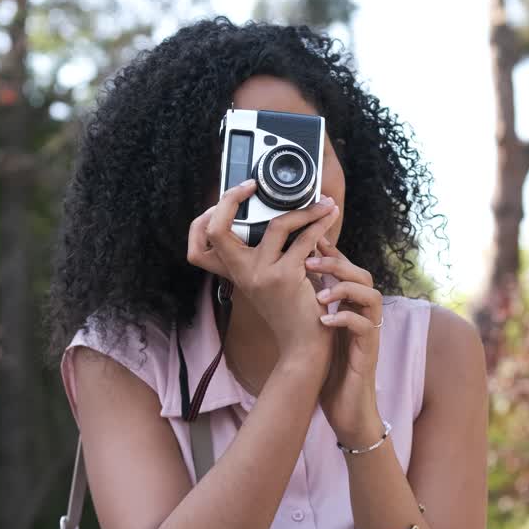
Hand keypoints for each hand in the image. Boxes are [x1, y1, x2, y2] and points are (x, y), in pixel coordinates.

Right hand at [187, 180, 339, 353]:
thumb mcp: (270, 278)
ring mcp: (260, 275)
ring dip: (304, 210)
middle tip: (253, 185)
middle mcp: (240, 273)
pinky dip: (320, 225)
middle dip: (230, 199)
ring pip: (276, 225)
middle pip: (217, 230)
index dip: (205, 218)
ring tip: (324, 204)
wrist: (303, 343)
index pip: (199, 244)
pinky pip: (304, 240)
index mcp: (234, 272)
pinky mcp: (284, 277)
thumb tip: (282, 211)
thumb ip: (266, 251)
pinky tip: (329, 218)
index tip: (233, 195)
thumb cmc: (292, 307)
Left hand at [306, 238, 384, 445]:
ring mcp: (369, 333)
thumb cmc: (329, 370)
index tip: (307, 241)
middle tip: (309, 263)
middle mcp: (363, 316)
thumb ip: (310, 307)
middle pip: (362, 275)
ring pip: (371, 296)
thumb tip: (285, 282)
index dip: (330, 253)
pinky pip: (366, 328)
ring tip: (318, 295)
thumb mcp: (316, 333)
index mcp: (350, 308)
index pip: (346, 270)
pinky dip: (346, 320)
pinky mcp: (369, 353)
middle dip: (337, 264)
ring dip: (344, 289)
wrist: (345, 409)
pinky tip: (324, 322)